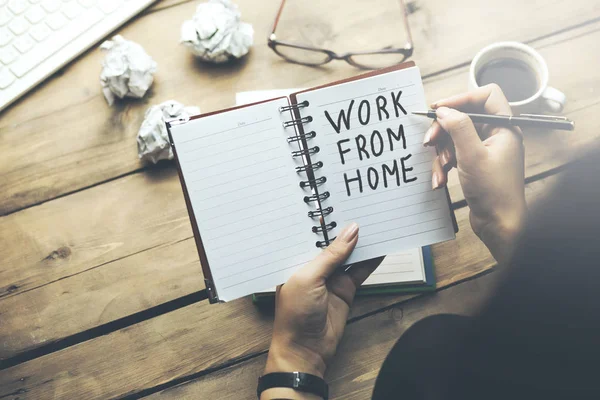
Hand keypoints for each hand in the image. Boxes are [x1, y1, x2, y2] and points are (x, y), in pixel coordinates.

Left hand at [262, 223, 380, 398]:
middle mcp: (312, 266)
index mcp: (295, 259)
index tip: (340, 199)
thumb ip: (332, 254)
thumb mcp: (310, 277)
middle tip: (362, 206)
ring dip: (361, 243)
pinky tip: (382, 247)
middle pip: (332, 242)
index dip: (325, 219)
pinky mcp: (345, 290)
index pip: (311, 234)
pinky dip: (371, 260)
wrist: (305, 350)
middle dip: (345, 228)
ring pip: (349, 255)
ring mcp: (330, 278)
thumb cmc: (295, 313)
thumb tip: (352, 230)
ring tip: (376, 222)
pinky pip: (360, 271)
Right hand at [425, 84, 525, 262]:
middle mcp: (496, 135)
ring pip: (455, 138)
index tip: (438, 109)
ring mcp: (485, 150)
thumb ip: (458, 128)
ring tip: (441, 167)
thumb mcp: (472, 156)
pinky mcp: (475, 164)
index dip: (460, 98)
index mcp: (504, 127)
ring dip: (442, 152)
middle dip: (444, 130)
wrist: (499, 224)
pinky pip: (454, 155)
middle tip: (429, 140)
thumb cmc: (494, 192)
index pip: (485, 96)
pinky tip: (440, 180)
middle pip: (464, 117)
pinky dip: (444, 165)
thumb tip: (444, 110)